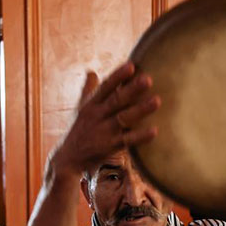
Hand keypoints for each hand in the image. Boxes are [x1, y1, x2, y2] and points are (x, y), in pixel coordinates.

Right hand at [51, 61, 159, 175]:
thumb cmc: (79, 131)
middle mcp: (97, 116)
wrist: (68, 159)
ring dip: (140, 110)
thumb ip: (88, 90)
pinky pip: (127, 141)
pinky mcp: (110, 147)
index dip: (118, 76)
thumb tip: (91, 72)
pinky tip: (154, 131)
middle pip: (116, 101)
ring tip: (157, 101)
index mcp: (91, 105)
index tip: (131, 65)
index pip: (105, 87)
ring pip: (123, 118)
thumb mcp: (81, 109)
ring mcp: (104, 132)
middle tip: (148, 79)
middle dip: (131, 90)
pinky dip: (140, 136)